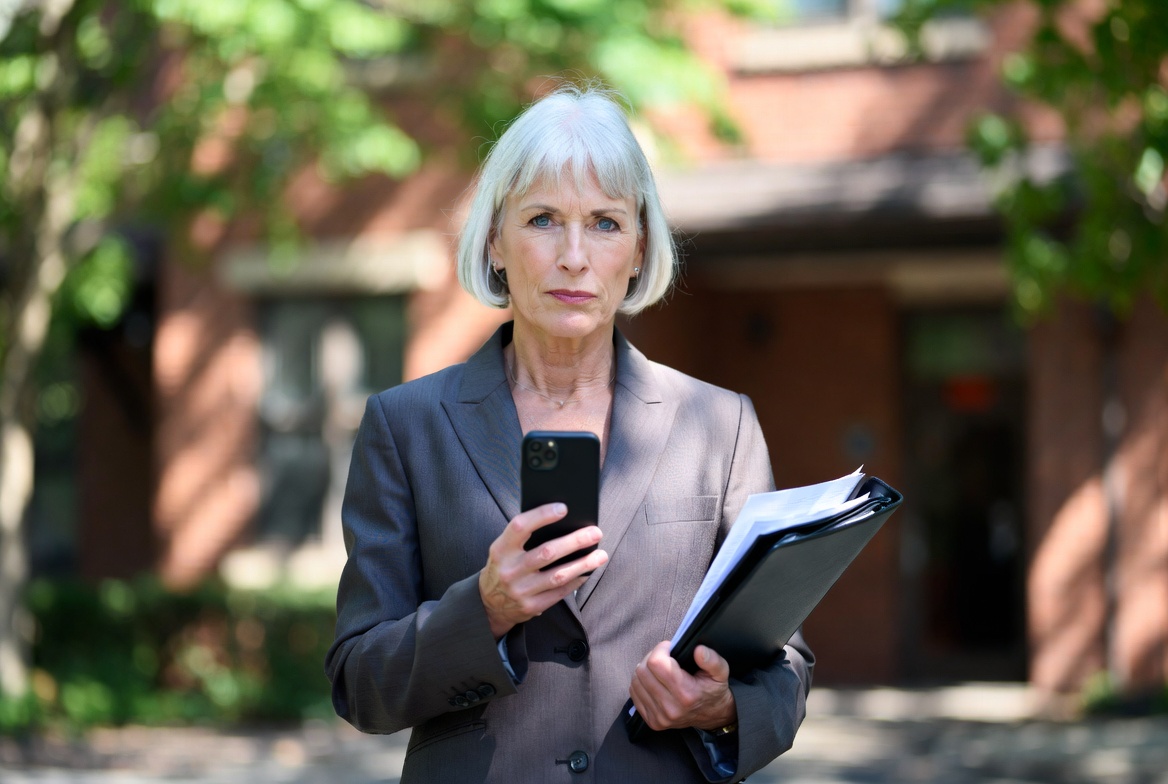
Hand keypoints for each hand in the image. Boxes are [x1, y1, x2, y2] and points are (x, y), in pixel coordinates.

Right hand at [479, 502, 607, 638]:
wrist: (489, 604)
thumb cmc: (503, 567)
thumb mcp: (504, 549)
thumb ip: (524, 537)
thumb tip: (561, 522)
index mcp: (501, 550)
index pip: (520, 527)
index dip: (541, 515)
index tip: (563, 508)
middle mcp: (510, 570)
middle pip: (547, 552)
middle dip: (575, 541)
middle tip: (595, 532)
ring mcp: (521, 590)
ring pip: (558, 575)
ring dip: (583, 564)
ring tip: (600, 555)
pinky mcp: (531, 607)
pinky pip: (559, 593)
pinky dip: (576, 581)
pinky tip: (587, 572)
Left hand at [629, 642, 736, 731]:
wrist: (713, 716)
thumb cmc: (714, 690)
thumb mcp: (720, 672)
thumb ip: (712, 660)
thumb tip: (698, 650)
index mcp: (686, 694)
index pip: (656, 663)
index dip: (660, 649)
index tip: (669, 648)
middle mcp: (670, 708)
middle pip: (643, 671)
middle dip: (651, 657)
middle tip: (664, 657)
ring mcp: (659, 717)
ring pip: (636, 681)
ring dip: (644, 669)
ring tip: (659, 668)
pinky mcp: (652, 722)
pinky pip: (634, 694)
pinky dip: (641, 683)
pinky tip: (653, 681)